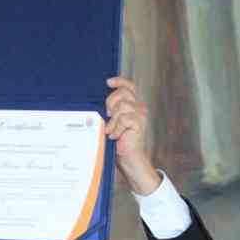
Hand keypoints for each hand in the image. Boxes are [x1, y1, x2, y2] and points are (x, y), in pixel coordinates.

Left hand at [105, 77, 158, 194]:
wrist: (127, 157)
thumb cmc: (118, 141)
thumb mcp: (111, 121)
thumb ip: (110, 110)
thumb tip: (98, 102)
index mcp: (133, 105)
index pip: (129, 87)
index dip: (119, 81)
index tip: (108, 82)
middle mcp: (139, 107)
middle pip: (123, 94)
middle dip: (110, 103)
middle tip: (107, 117)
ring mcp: (141, 115)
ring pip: (122, 106)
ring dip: (113, 120)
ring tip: (111, 131)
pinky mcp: (139, 123)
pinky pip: (123, 118)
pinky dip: (116, 128)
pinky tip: (115, 136)